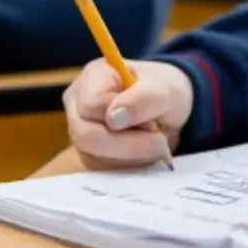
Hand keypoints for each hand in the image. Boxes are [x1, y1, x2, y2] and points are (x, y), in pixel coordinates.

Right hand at [63, 59, 194, 169]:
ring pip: (93, 156)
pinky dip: (129, 165)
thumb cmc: (164, 92)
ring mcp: (80, 131)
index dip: (121, 117)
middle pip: (85, 134)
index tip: (151, 121)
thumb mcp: (166, 89)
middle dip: (127, 144)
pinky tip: (146, 154)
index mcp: (93, 77)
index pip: (91, 104)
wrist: (168, 109)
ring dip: (131, 156)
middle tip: (160, 142)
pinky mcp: (89, 155)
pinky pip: (102, 170)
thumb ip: (144, 99)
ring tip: (156, 144)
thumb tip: (113, 118)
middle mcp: (78, 104)